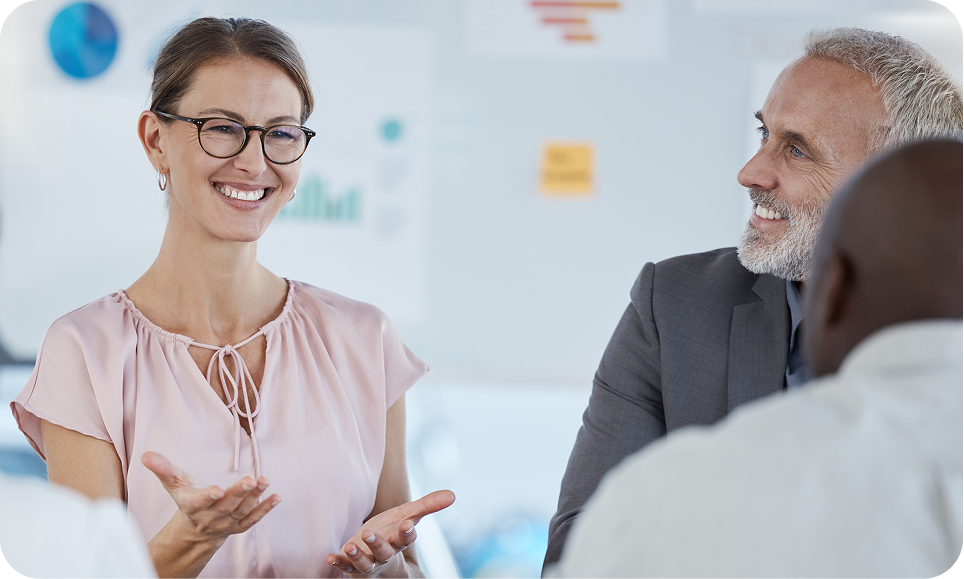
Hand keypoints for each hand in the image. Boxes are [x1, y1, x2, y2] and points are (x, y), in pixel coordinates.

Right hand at [141, 451, 280, 540]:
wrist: (195, 528)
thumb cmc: (187, 497)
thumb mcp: (174, 483)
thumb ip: (163, 469)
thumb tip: (147, 455)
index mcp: (193, 506)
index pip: (199, 502)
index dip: (207, 497)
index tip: (216, 490)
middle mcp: (210, 517)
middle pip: (226, 505)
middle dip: (238, 493)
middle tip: (250, 480)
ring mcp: (226, 522)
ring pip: (241, 511)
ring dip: (254, 497)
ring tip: (264, 481)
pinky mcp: (239, 525)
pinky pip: (253, 519)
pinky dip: (265, 509)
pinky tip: (276, 497)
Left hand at [327, 490, 455, 575]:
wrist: (376, 558)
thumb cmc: (392, 532)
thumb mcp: (408, 516)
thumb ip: (427, 506)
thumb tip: (453, 495)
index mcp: (399, 539)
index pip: (406, 537)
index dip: (407, 532)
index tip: (408, 525)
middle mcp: (385, 553)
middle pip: (384, 551)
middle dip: (377, 544)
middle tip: (368, 532)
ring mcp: (368, 561)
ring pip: (365, 562)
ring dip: (357, 556)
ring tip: (350, 546)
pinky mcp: (352, 565)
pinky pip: (346, 566)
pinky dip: (339, 562)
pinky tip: (331, 557)